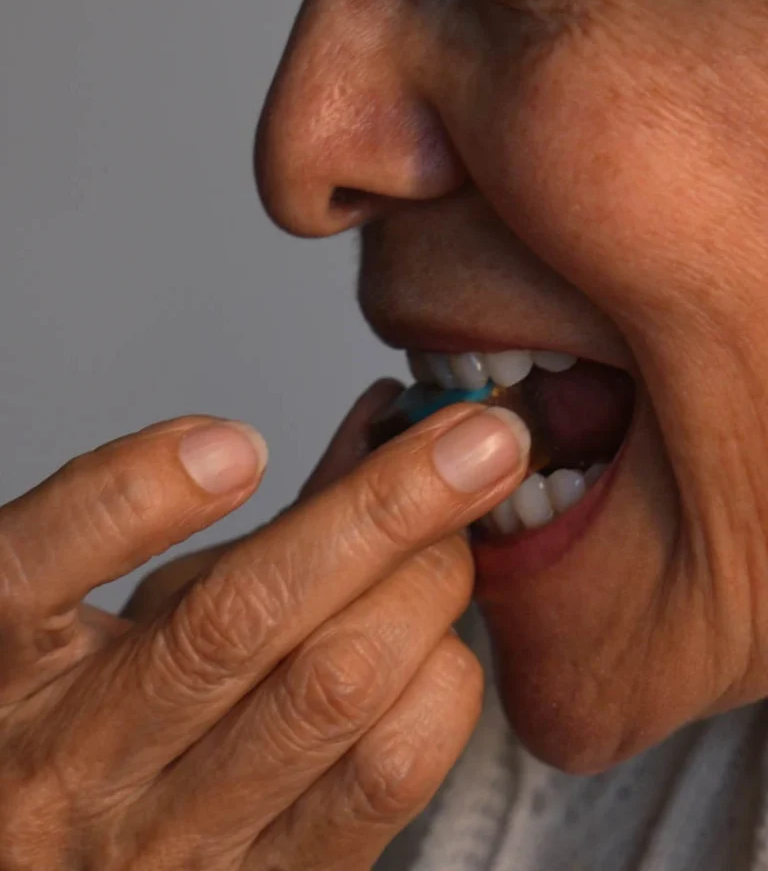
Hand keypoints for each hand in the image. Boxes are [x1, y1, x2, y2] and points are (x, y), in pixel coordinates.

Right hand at [0, 384, 529, 869]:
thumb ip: (247, 518)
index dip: (134, 493)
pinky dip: (440, 683)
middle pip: (239, 618)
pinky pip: (382, 780)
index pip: (35, 565)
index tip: (237, 442)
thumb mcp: (136, 604)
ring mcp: (169, 843)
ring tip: (460, 540)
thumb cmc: (107, 714)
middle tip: (474, 443)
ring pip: (331, 690)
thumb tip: (380, 426)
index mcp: (8, 663)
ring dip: (426, 588)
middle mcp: (77, 760)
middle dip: (385, 507)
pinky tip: (445, 642)